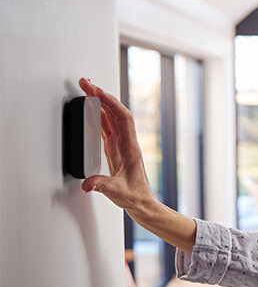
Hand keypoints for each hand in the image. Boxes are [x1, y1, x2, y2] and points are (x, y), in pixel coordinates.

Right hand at [77, 78, 157, 213]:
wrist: (143, 204)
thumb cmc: (136, 197)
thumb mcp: (118, 193)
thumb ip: (103, 187)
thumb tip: (88, 184)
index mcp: (131, 148)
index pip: (122, 118)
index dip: (110, 103)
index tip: (97, 91)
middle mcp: (127, 143)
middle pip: (115, 113)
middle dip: (101, 96)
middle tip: (85, 82)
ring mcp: (121, 145)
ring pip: (110, 118)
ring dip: (99, 103)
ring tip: (85, 89)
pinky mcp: (115, 150)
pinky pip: (106, 128)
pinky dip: (97, 116)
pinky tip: (90, 110)